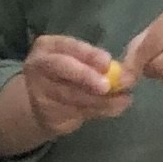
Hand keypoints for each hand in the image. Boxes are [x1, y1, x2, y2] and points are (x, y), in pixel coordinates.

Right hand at [3, 35, 129, 145]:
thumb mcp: (77, 60)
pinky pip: (76, 114)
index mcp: (47, 46)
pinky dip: (98, 111)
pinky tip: (112, 108)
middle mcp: (38, 66)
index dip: (87, 55)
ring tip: (123, 99)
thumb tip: (124, 71)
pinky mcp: (47, 115)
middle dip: (87, 77)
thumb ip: (96, 63)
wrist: (41, 104)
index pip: (66, 45)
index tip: (107, 62)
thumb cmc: (67, 75)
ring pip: (71, 95)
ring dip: (100, 99)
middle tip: (108, 86)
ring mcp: (38, 92)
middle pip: (62, 68)